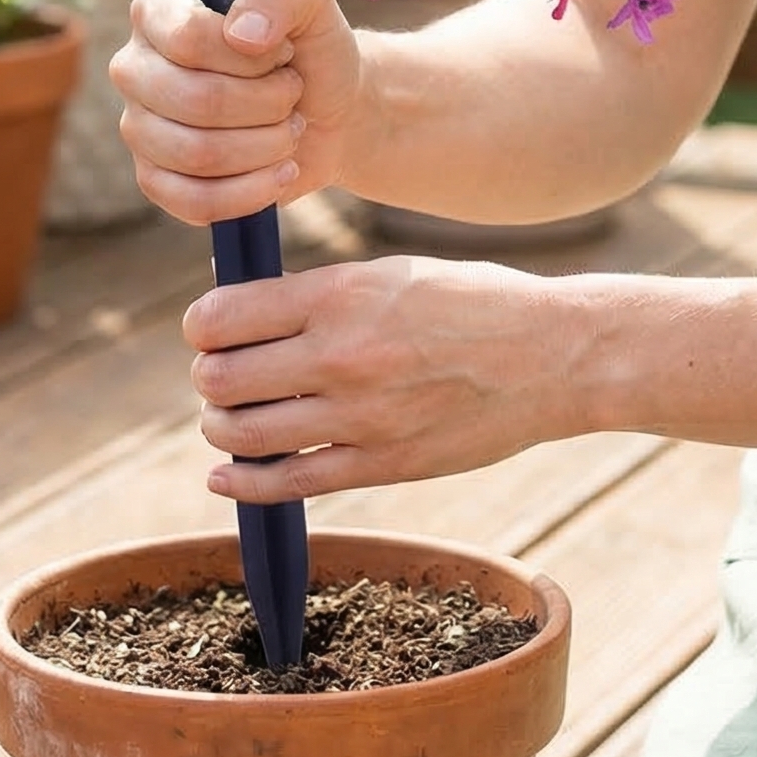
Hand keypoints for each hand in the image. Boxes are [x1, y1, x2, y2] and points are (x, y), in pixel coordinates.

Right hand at [111, 0, 364, 223]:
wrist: (331, 110)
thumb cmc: (311, 49)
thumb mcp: (311, 2)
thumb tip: (242, 34)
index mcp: (157, 12)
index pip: (187, 38)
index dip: (251, 56)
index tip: (283, 52)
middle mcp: (135, 67)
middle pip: (196, 100)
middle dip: (267, 103)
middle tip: (292, 94)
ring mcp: (139, 126)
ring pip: (198, 154)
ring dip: (266, 145)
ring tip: (289, 129)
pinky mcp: (155, 180)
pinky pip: (193, 201)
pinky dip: (252, 192)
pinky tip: (281, 172)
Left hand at [182, 255, 586, 499]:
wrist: (554, 355)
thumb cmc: (473, 302)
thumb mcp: (392, 273)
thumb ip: (319, 294)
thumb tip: (238, 311)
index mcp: (340, 294)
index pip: (222, 316)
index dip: (202, 325)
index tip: (209, 329)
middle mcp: (341, 355)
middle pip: (220, 378)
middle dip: (209, 376)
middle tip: (220, 374)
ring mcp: (360, 416)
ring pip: (241, 433)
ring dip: (220, 427)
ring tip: (231, 417)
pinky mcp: (381, 465)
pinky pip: (286, 483)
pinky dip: (241, 482)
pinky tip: (226, 474)